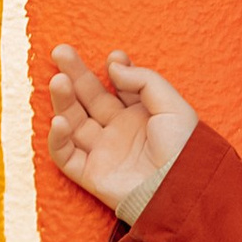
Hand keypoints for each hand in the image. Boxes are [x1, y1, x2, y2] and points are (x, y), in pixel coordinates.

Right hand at [46, 47, 197, 226]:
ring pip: (73, 121)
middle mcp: (119, 131)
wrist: (180, 191)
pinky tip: (59, 120)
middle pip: (90, 98)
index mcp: (141, 115)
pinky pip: (65, 155)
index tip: (114, 58)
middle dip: (76, 74)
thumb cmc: (183, 151)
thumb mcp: (173, 107)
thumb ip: (144, 81)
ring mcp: (103, 151)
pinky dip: (57, 138)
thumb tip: (113, 66)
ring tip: (58, 80)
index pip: (120, 88)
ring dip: (63, 100)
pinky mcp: (90, 174)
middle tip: (61, 50)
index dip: (115, 70)